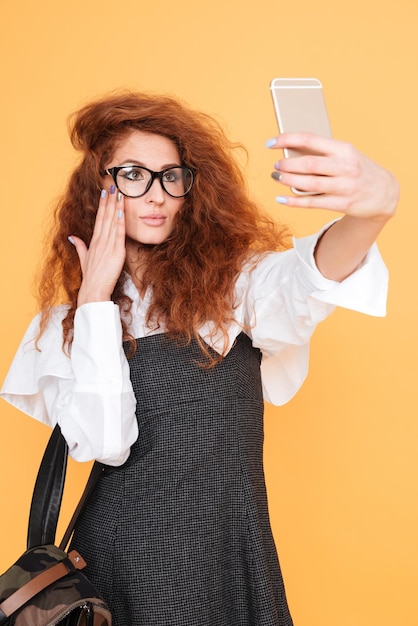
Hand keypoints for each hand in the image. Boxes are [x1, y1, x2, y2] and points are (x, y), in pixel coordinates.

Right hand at [69, 186, 125, 305]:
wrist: (93, 290)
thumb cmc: (91, 277)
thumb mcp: (84, 259)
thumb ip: (80, 247)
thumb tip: (73, 237)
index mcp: (94, 242)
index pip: (99, 219)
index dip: (102, 205)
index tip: (104, 192)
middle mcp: (100, 241)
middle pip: (105, 216)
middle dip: (109, 200)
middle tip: (113, 185)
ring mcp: (108, 246)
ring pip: (112, 222)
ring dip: (116, 206)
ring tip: (119, 193)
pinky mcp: (116, 252)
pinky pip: (119, 234)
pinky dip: (120, 222)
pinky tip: (122, 211)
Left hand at [268, 132, 398, 219]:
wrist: (384, 193)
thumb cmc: (357, 170)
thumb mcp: (346, 155)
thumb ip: (323, 153)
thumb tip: (290, 153)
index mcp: (344, 149)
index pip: (310, 139)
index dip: (287, 140)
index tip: (270, 143)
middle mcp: (345, 167)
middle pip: (309, 164)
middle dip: (287, 164)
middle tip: (277, 165)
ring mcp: (344, 186)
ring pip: (309, 184)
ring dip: (288, 181)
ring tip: (277, 177)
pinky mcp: (342, 204)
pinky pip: (313, 203)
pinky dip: (294, 201)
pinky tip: (282, 199)